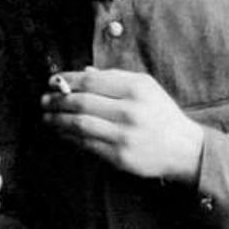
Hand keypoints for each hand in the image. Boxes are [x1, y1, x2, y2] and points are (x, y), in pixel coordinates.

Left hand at [41, 67, 203, 182]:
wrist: (184, 149)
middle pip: (81, 103)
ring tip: (47, 116)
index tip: (52, 81)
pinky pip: (86, 144)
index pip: (91, 81)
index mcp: (136, 89)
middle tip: (44, 100)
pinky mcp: (120, 157)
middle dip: (56, 101)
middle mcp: (130, 112)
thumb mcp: (145, 87)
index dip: (67, 81)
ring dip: (57, 120)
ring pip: (79, 125)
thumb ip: (114, 77)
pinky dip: (69, 137)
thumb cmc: (160, 114)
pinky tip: (62, 132)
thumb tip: (83, 72)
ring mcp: (124, 136)